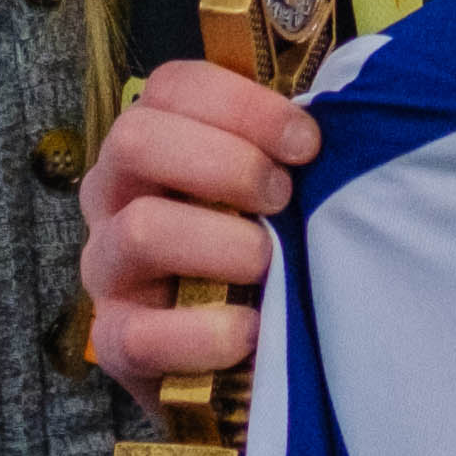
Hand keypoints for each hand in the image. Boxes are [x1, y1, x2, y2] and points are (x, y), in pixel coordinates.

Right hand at [76, 62, 317, 399]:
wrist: (242, 368)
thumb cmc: (264, 259)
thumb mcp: (271, 195)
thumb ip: (286, 152)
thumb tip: (348, 110)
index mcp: (153, 145)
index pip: (170, 87)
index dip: (242, 104)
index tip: (305, 143)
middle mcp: (115, 197)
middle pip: (137, 139)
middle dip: (228, 163)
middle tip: (283, 198)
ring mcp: (108, 269)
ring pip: (143, 229)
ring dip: (224, 242)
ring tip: (270, 265)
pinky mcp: (116, 342)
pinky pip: (143, 333)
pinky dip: (207, 332)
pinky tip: (251, 328)